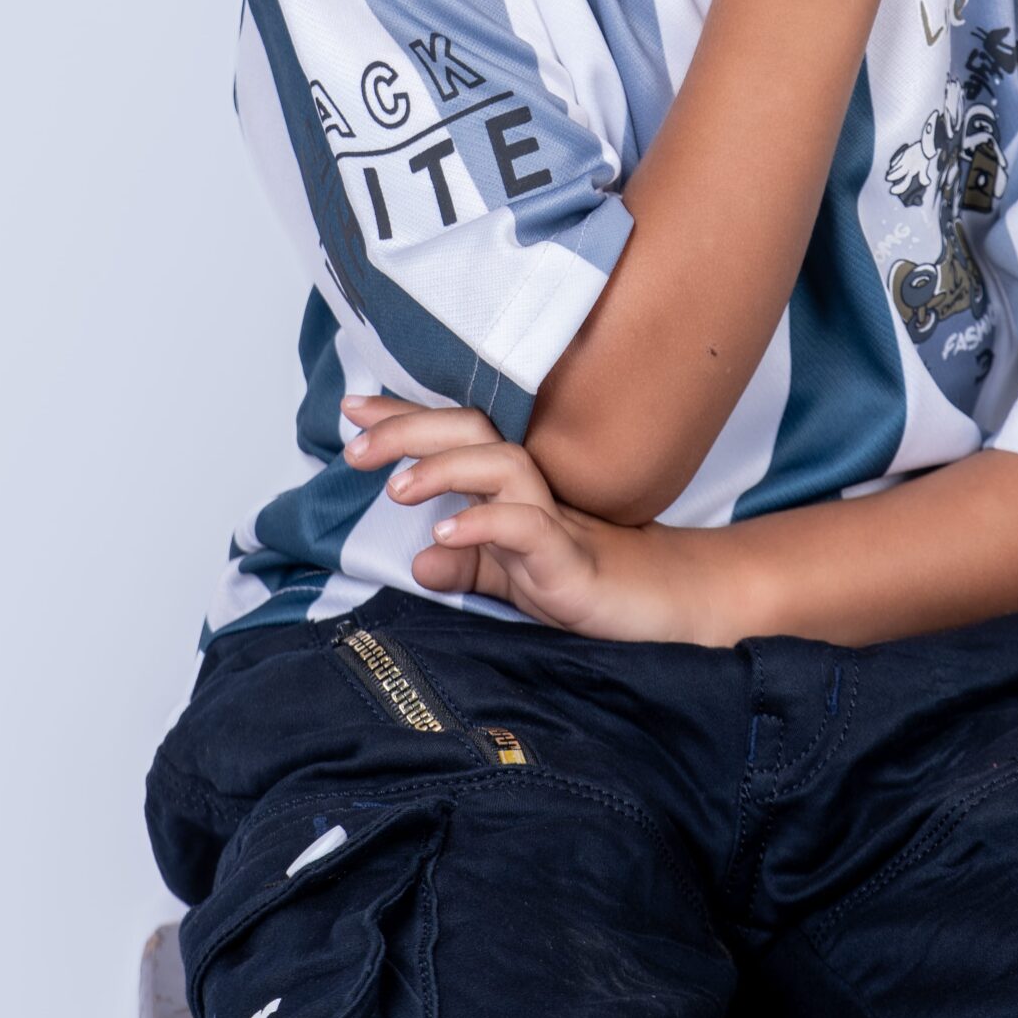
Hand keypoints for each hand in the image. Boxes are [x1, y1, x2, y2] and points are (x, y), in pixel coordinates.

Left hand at [339, 395, 695, 638]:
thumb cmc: (587, 584)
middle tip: (354, 446)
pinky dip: (483, 523)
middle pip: (471, 431)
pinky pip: (526, 527)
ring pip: (500, 464)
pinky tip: (445, 532)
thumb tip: (420, 560)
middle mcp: (530, 489)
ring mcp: (553, 518)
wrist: (665, 609)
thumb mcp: (512, 579)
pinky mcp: (571, 558)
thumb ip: (468, 566)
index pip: (452, 438)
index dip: (402, 419)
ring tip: (395, 490)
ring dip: (443, 467)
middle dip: (409, 429)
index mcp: (508, 489)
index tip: (351, 408)